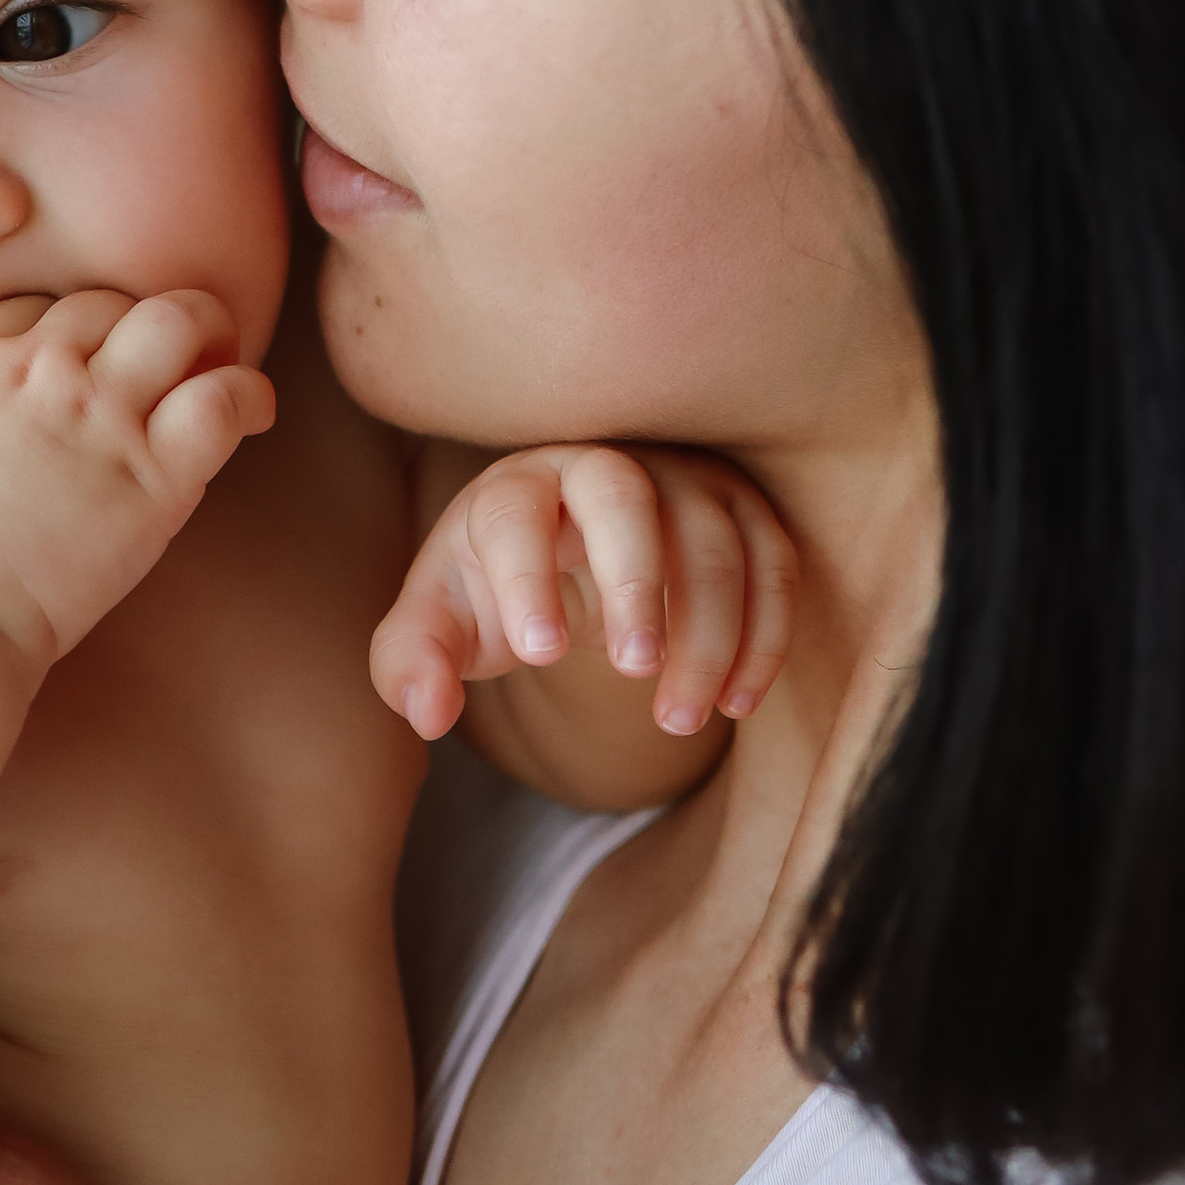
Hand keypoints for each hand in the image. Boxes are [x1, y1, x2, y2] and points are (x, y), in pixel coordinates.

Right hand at [0, 289, 274, 667]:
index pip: (34, 308)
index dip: (59, 329)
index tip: (71, 360)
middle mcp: (42, 369)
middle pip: (110, 302)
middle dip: (132, 324)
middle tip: (150, 366)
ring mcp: (102, 414)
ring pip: (182, 321)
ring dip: (204, 334)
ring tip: (213, 364)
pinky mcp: (152, 474)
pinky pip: (225, 399)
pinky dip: (247, 396)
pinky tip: (251, 415)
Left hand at [374, 443, 798, 744]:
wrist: (567, 556)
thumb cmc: (495, 590)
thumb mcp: (441, 625)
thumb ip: (412, 664)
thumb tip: (428, 715)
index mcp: (515, 485)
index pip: (515, 511)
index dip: (524, 575)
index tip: (538, 652)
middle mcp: (599, 465)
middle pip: (624, 493)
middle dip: (633, 579)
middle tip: (632, 671)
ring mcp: (681, 481)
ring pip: (711, 537)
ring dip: (708, 630)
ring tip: (678, 719)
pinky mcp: (739, 513)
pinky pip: (771, 560)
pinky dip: (764, 633)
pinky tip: (735, 703)